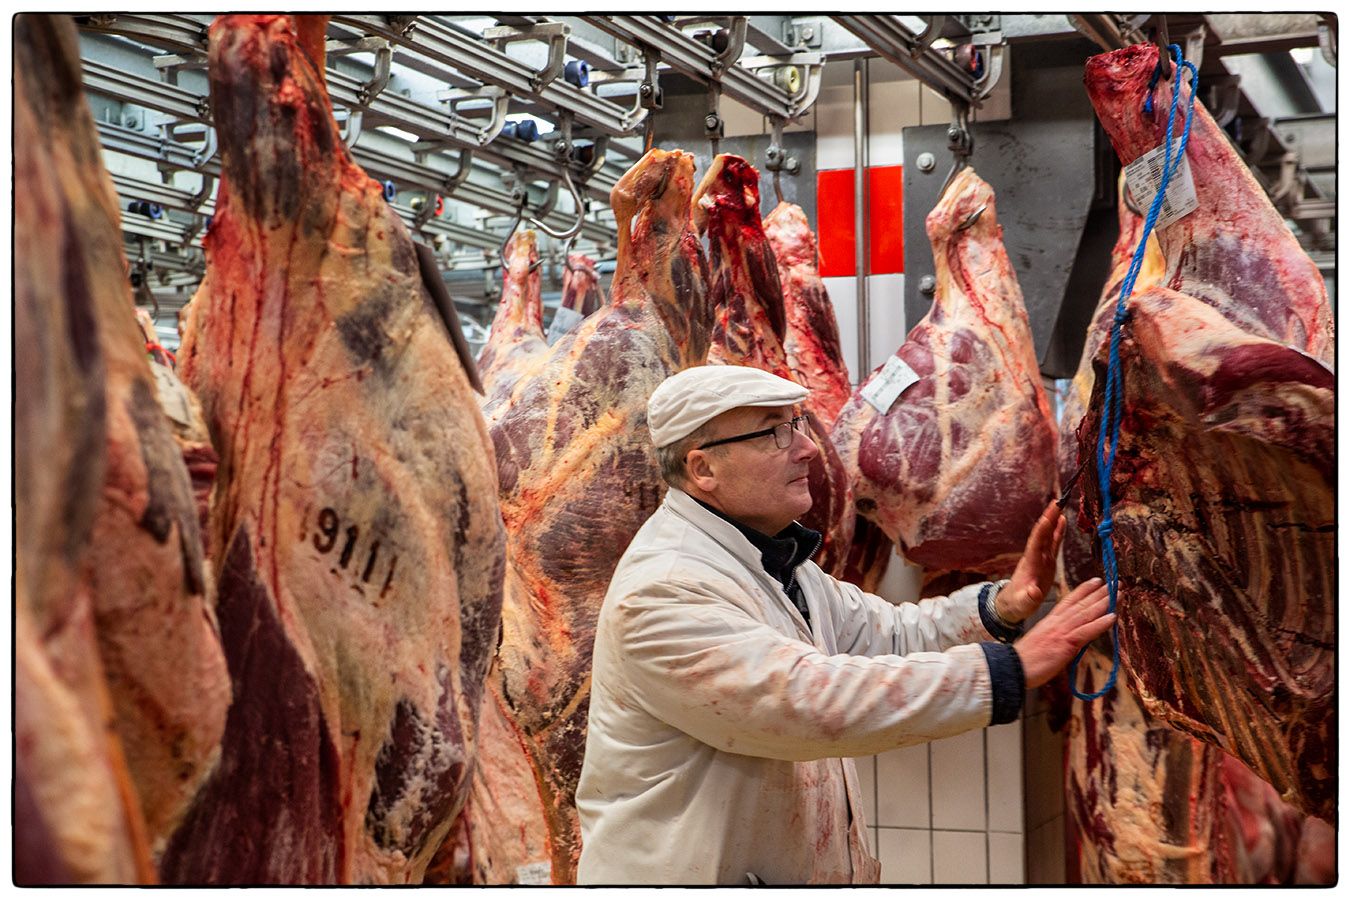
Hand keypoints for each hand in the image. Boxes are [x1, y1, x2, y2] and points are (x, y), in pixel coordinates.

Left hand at [997, 501, 1065, 623]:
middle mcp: (1036, 558)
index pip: (1037, 543)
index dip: (1043, 530)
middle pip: (1042, 534)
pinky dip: (1058, 531)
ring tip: (1060, 505)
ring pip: (1048, 535)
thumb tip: (1034, 592)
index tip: (1049, 515)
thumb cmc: (1017, 604)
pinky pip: (1053, 543)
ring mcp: (1041, 558)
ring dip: (1053, 520)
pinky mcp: (1047, 562)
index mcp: (1031, 565)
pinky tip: (1062, 520)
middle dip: (1049, 518)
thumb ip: (1028, 598)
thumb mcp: (1022, 604)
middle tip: (1056, 501)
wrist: (1012, 604)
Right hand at [1014, 578, 1114, 688]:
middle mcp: (1057, 622)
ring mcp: (1062, 631)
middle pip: (1082, 603)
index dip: (1084, 590)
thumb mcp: (1041, 642)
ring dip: (1105, 603)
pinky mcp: (1066, 644)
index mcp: (1050, 620)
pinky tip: (1113, 617)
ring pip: (1087, 613)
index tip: (1096, 581)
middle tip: (1116, 582)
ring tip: (1120, 593)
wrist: (1013, 667)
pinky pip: (1087, 631)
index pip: (1070, 600)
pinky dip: (1100, 624)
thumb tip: (1066, 640)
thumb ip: (1055, 637)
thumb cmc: (1025, 660)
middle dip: (1100, 593)